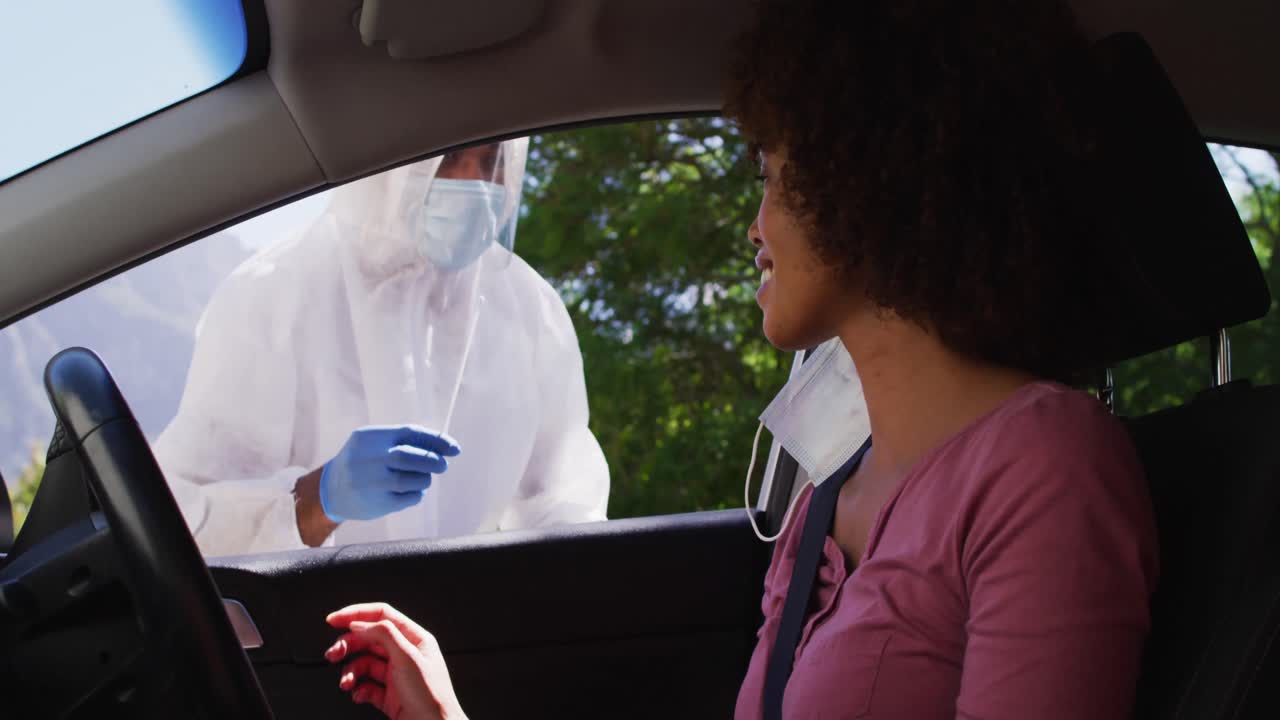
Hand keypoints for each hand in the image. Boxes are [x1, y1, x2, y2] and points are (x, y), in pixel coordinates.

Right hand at [319, 425, 460, 521]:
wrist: (331, 491)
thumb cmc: (363, 462)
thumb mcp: (374, 444)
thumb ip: (404, 441)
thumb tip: (445, 447)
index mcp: (370, 438)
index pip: (409, 433)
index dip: (436, 440)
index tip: (454, 449)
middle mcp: (369, 459)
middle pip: (409, 456)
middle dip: (433, 460)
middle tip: (442, 465)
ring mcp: (371, 482)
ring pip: (411, 479)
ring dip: (425, 479)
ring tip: (422, 479)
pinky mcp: (377, 503)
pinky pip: (409, 498)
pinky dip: (417, 494)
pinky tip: (412, 492)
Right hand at [326, 603, 465, 719]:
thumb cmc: (431, 696)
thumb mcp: (407, 658)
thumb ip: (383, 635)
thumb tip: (359, 623)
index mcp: (415, 639)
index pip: (382, 616)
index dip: (357, 614)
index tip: (334, 620)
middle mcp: (405, 654)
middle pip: (369, 640)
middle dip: (348, 645)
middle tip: (333, 654)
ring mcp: (396, 676)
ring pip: (364, 664)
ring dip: (350, 671)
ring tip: (346, 683)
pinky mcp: (389, 696)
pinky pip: (366, 686)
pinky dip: (358, 690)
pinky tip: (359, 695)